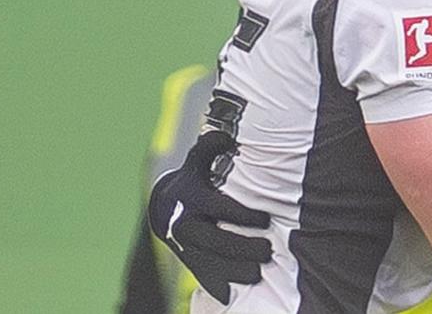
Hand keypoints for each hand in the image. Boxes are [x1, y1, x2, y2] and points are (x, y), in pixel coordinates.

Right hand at [147, 131, 272, 303]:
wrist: (164, 208)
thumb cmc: (192, 180)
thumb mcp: (197, 162)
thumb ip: (210, 147)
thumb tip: (225, 136)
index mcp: (191, 197)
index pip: (218, 208)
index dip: (241, 215)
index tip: (266, 220)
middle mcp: (184, 223)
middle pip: (212, 240)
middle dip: (240, 247)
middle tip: (267, 251)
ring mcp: (184, 245)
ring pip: (207, 262)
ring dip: (232, 270)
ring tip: (256, 274)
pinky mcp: (187, 260)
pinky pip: (200, 275)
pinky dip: (216, 286)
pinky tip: (233, 295)